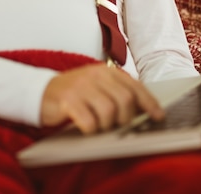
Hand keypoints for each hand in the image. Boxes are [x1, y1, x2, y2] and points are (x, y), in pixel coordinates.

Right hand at [40, 63, 163, 133]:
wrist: (42, 91)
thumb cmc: (75, 93)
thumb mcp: (98, 87)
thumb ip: (119, 93)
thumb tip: (145, 110)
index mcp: (107, 71)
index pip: (135, 86)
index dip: (149, 103)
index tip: (158, 116)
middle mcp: (96, 75)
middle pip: (125, 99)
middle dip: (126, 118)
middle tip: (118, 125)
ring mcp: (81, 86)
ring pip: (109, 111)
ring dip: (107, 125)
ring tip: (99, 125)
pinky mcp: (68, 100)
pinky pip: (88, 121)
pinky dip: (91, 129)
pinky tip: (86, 127)